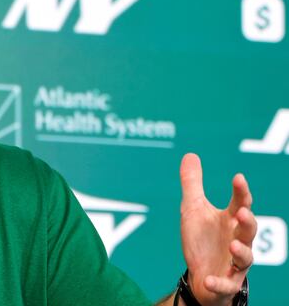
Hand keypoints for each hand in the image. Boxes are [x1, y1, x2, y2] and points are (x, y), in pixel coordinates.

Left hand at [179, 153, 255, 305]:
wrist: (199, 275)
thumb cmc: (201, 240)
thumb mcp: (193, 210)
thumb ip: (193, 184)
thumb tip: (190, 154)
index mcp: (230, 221)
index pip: (240, 203)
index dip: (241, 191)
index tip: (238, 177)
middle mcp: (237, 240)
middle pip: (249, 230)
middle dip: (248, 222)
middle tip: (241, 212)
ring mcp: (234, 264)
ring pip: (246, 258)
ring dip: (241, 252)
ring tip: (232, 246)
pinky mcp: (226, 283)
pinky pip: (225, 285)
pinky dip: (218, 283)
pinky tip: (210, 279)